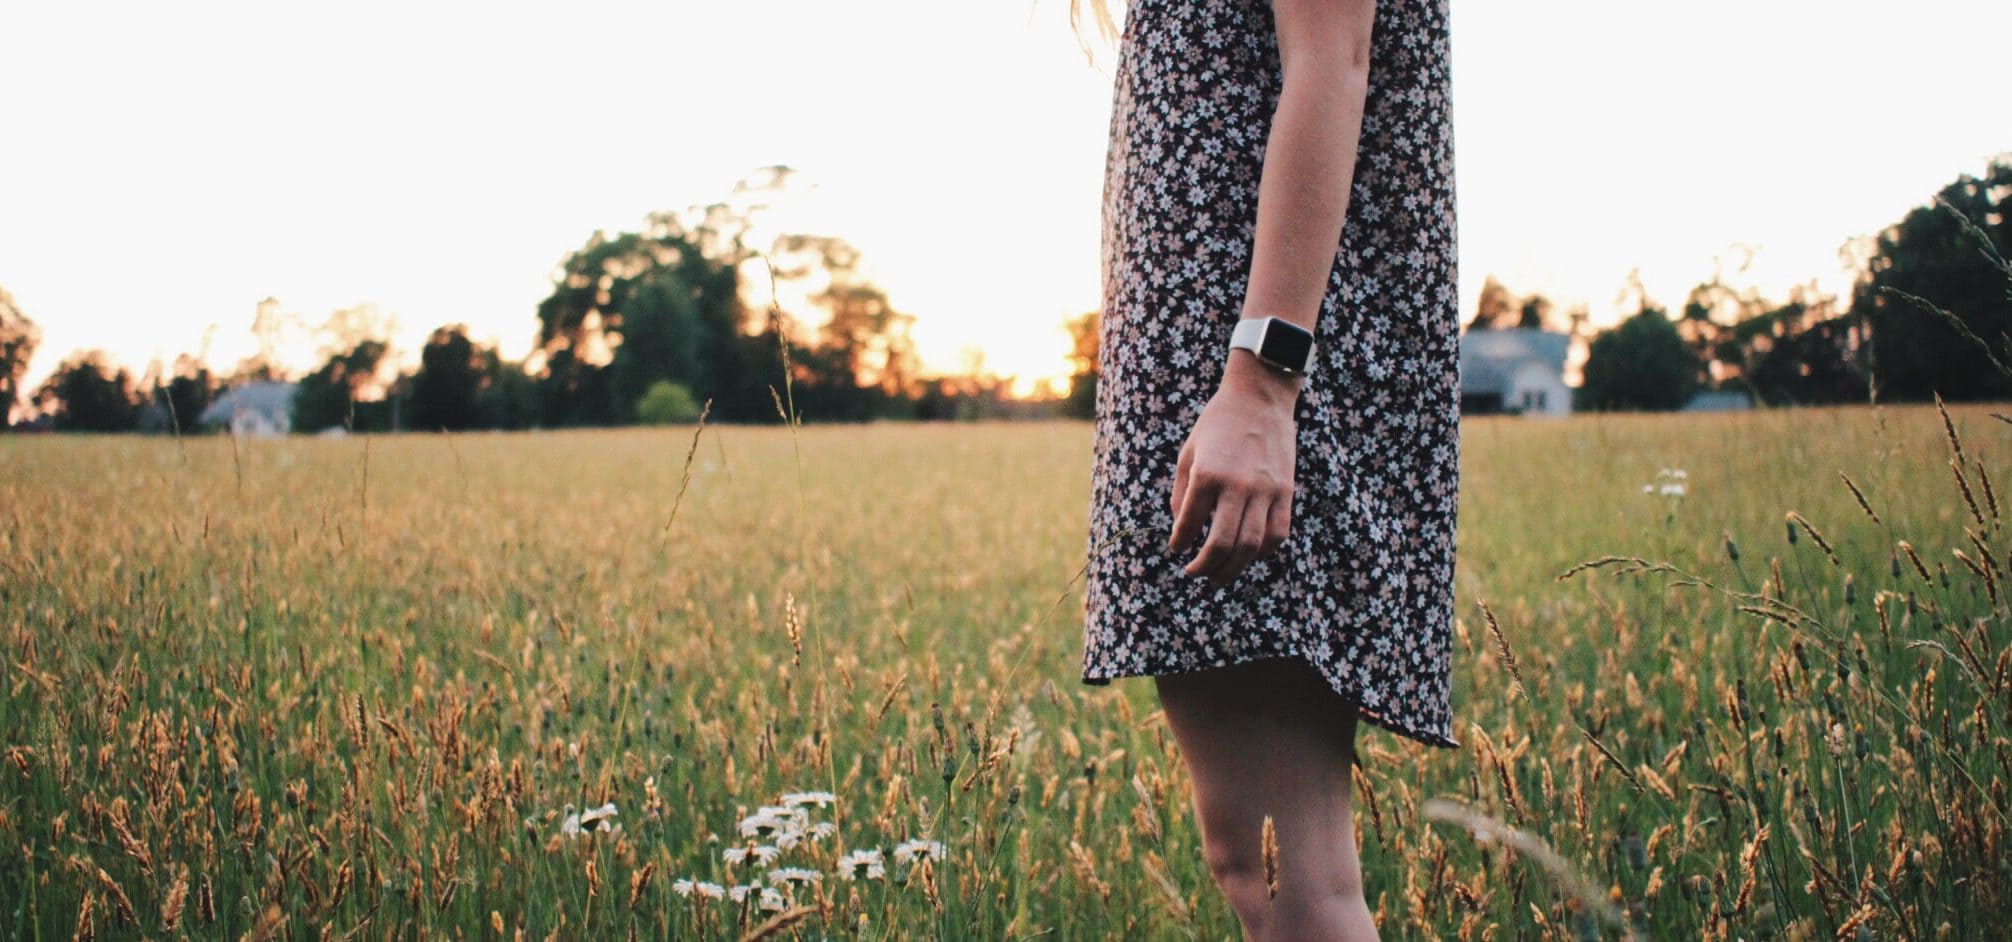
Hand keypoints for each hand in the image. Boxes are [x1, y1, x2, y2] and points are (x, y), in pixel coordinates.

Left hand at [1167, 351, 1300, 585]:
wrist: (1260, 398)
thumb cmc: (1217, 424)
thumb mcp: (1188, 453)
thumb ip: (1180, 493)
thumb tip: (1181, 530)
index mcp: (1207, 474)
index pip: (1188, 524)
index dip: (1179, 543)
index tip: (1177, 548)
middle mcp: (1237, 486)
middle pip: (1222, 545)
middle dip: (1204, 567)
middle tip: (1194, 574)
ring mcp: (1265, 491)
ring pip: (1251, 546)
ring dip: (1232, 568)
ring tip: (1218, 576)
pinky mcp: (1286, 492)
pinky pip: (1277, 534)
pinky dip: (1262, 553)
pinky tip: (1247, 555)